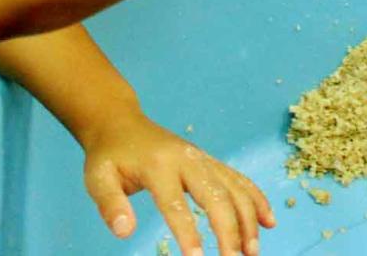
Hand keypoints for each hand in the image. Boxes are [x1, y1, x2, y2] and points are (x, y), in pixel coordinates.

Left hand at [76, 105, 272, 255]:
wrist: (122, 124)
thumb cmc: (109, 156)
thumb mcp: (98, 178)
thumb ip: (110, 205)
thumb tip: (124, 231)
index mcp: (158, 165)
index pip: (176, 204)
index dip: (188, 233)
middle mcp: (188, 159)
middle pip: (217, 195)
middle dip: (229, 231)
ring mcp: (202, 159)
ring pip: (234, 188)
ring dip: (248, 219)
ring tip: (252, 251)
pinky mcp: (210, 162)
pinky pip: (239, 179)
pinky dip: (256, 199)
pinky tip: (268, 221)